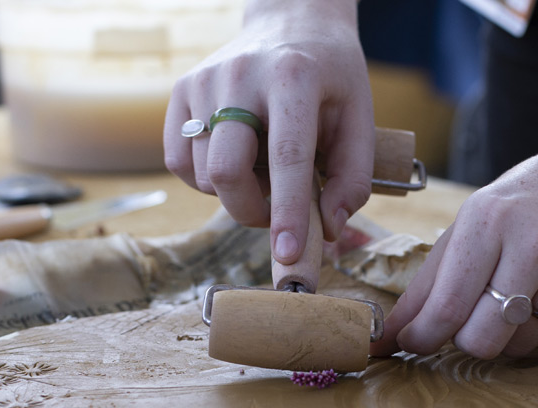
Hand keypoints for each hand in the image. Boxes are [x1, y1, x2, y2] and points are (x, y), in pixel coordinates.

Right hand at [163, 0, 373, 265]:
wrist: (292, 23)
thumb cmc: (332, 79)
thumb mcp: (360, 119)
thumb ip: (352, 178)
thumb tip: (329, 230)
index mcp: (293, 78)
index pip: (286, 157)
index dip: (287, 212)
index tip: (289, 254)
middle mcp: (239, 76)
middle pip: (226, 170)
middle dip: (251, 212)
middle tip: (277, 215)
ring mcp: (203, 81)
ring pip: (203, 174)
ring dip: (236, 194)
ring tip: (264, 168)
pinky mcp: (180, 91)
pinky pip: (178, 162)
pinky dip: (207, 181)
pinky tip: (237, 160)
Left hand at [371, 146, 537, 359]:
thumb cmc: (521, 208)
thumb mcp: (468, 228)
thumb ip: (425, 288)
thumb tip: (382, 342)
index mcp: (489, 222)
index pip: (446, 308)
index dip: (423, 338)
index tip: (415, 343)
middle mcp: (537, 245)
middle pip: (482, 341)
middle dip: (470, 339)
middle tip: (478, 314)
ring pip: (521, 348)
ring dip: (513, 334)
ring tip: (527, 290)